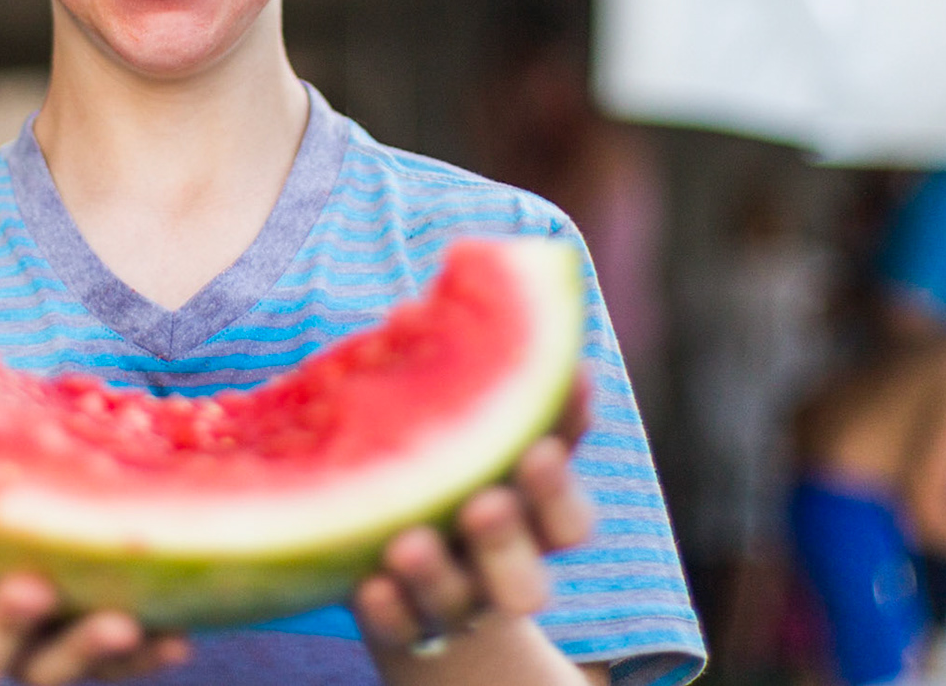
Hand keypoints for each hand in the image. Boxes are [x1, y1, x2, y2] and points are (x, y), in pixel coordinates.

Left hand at [353, 373, 595, 662]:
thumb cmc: (424, 459)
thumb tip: (412, 312)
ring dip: (447, 573)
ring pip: (477, 599)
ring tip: (409, 543)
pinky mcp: (414, 624)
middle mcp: (515, 548)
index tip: (559, 396)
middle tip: (487, 498)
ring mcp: (469, 593)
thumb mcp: (435, 415)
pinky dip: (395, 612)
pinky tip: (369, 586)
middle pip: (549, 548)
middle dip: (521, 523)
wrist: (393, 566)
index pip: (576, 460)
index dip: (572, 433)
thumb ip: (436, 373)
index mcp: (534, 491)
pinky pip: (412, 632)